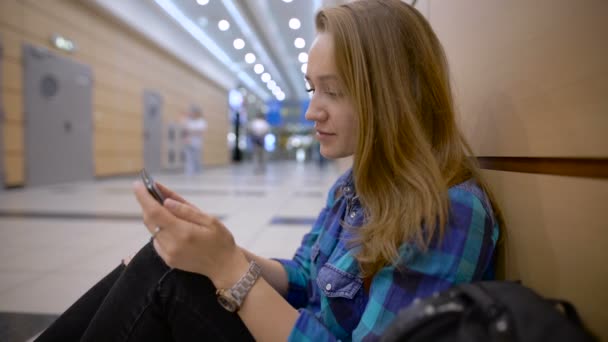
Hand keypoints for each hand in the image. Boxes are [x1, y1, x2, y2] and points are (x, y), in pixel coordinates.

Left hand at [133, 181, 248, 287]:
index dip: (144, 197)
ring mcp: (168, 254)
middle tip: (152, 191)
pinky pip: (156, 239)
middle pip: (150, 220)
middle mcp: (171, 245)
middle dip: (147, 204)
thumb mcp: (210, 220)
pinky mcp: (168, 259)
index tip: (138, 184)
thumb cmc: (221, 240)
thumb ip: (186, 210)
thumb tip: (165, 201)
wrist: (224, 266)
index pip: (155, 212)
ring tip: (164, 206)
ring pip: (152, 229)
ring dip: (154, 216)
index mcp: (183, 232)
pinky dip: (159, 228)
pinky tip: (171, 224)